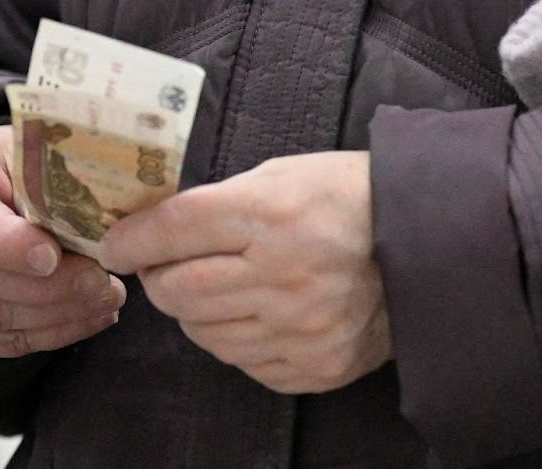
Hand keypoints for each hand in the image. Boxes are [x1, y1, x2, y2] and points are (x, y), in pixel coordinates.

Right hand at [0, 126, 125, 357]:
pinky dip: (48, 334)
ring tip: (105, 299)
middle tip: (101, 282)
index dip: (7, 243)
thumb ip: (43, 177)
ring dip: (56, 314)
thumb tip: (92, 220)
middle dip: (48, 287)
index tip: (53, 256)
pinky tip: (88, 317)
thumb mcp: (19, 147)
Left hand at [99, 152, 389, 394]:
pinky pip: (244, 362)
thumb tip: (151, 229)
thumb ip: (217, 203)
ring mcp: (302, 328)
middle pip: (179, 291)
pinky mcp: (317, 366)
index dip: (132, 240)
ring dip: (192, 312)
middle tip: (161, 267)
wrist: (428, 244)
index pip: (174, 231)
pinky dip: (233, 339)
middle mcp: (284, 276)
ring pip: (204, 333)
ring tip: (212, 287)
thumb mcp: (280, 176)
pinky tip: (252, 313)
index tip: (113, 244)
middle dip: (157, 279)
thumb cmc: (345, 198)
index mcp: (271, 215)